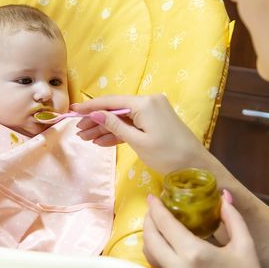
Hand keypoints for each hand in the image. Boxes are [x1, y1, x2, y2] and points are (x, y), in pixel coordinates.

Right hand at [72, 94, 208, 173]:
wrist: (195, 166)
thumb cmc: (167, 155)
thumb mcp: (138, 142)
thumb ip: (115, 126)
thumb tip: (95, 113)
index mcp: (145, 103)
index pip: (111, 101)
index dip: (90, 106)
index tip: (73, 111)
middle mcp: (148, 102)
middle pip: (116, 109)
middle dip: (96, 120)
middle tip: (78, 132)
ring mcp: (153, 111)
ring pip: (123, 118)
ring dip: (105, 128)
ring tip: (85, 139)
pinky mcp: (155, 121)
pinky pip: (132, 125)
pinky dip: (119, 133)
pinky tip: (101, 141)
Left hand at [143, 191, 268, 267]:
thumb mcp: (245, 246)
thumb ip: (232, 217)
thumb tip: (223, 196)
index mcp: (193, 254)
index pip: (164, 224)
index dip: (156, 207)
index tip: (153, 195)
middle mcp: (176, 267)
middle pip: (150, 237)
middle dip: (149, 219)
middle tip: (154, 207)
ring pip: (148, 252)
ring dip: (149, 234)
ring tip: (157, 222)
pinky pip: (155, 265)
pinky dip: (154, 249)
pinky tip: (164, 243)